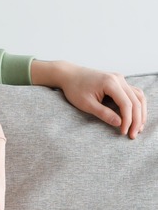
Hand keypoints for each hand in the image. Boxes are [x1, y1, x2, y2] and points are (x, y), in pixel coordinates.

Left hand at [31, 60, 146, 138]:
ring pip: (139, 96)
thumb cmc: (74, 88)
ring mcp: (120, 79)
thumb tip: (119, 123)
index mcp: (110, 82)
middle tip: (133, 134)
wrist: (68, 74)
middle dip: (137, 119)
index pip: (126, 104)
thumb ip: (103, 113)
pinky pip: (133, 93)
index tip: (124, 132)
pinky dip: (136, 105)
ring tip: (138, 127)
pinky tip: (135, 116)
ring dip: (140, 112)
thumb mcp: (86, 103)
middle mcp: (118, 79)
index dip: (128, 120)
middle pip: (136, 101)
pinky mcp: (118, 81)